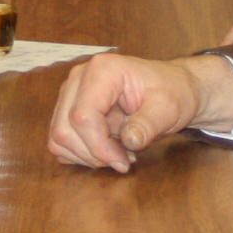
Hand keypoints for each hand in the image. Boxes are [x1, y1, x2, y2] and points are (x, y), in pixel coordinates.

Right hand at [47, 54, 232, 171]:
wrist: (173, 87)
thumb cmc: (172, 92)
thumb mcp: (167, 108)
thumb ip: (147, 124)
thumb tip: (129, 141)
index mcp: (102, 70)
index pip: (83, 116)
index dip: (99, 146)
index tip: (124, 161)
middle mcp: (79, 78)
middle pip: (64, 128)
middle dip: (93, 154)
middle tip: (123, 160)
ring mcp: (72, 93)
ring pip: (59, 137)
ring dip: (86, 155)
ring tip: (118, 154)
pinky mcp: (69, 108)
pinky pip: (61, 141)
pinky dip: (81, 154)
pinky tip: (107, 150)